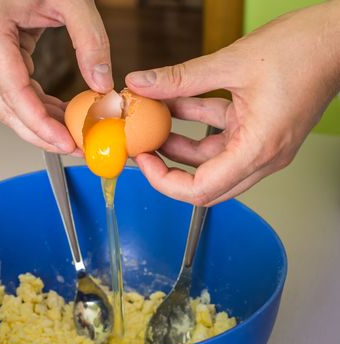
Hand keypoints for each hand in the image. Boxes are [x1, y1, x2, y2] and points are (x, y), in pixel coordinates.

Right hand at [0, 0, 112, 153]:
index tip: (66, 141)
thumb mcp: (73, 0)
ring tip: (72, 135)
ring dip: (39, 125)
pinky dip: (38, 108)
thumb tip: (102, 84)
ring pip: (7, 106)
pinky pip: (14, 92)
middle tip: (72, 148)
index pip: (13, 92)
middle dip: (39, 133)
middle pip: (5, 107)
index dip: (40, 124)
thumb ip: (91, 41)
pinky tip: (61, 116)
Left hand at [125, 1, 339, 205]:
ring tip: (153, 120)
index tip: (143, 160)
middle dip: (168, 167)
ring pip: (210, 158)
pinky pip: (221, 136)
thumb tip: (142, 83)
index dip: (164, 181)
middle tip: (143, 148)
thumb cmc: (304, 50)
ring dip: (180, 142)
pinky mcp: (260, 129)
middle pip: (205, 182)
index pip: (202, 190)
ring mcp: (262, 143)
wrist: (338, 36)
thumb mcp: (230, 63)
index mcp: (259, 148)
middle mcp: (263, 155)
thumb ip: (180, 78)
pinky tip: (175, 104)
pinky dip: (197, 124)